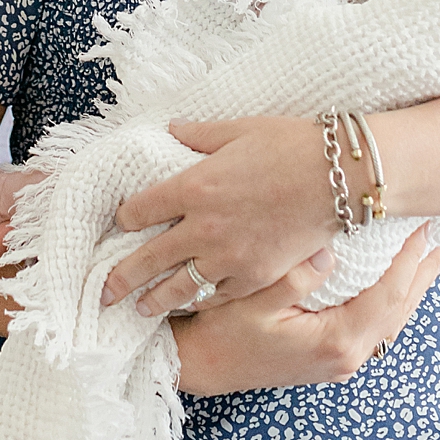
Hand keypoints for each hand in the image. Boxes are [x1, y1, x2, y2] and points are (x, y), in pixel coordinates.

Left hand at [103, 115, 331, 315]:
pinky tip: (191, 306)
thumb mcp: (238, 129)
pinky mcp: (256, 277)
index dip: (124, 219)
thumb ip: (198, 135)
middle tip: (102, 292)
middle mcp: (204, 227)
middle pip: (149, 258)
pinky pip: (218, 295)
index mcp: (194, 186)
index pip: (141, 209)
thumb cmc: (289, 145)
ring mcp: (229, 257)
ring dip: (156, 300)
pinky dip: (202, 302)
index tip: (119, 225)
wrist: (337, 178)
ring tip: (140, 310)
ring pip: (180, 287)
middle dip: (121, 277)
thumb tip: (172, 130)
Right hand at [178, 226, 439, 396]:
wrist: (204, 366)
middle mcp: (348, 354)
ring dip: (415, 282)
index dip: (411, 258)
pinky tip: (399, 277)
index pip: (389, 294)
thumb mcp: (253, 302)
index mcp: (336, 340)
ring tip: (434, 250)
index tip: (427, 224)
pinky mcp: (334, 354)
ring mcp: (343, 358)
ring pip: (394, 317)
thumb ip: (294, 277)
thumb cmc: (224, 331)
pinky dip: (396, 295)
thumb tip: (328, 250)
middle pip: (402, 306)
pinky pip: (380, 321)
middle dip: (426, 269)